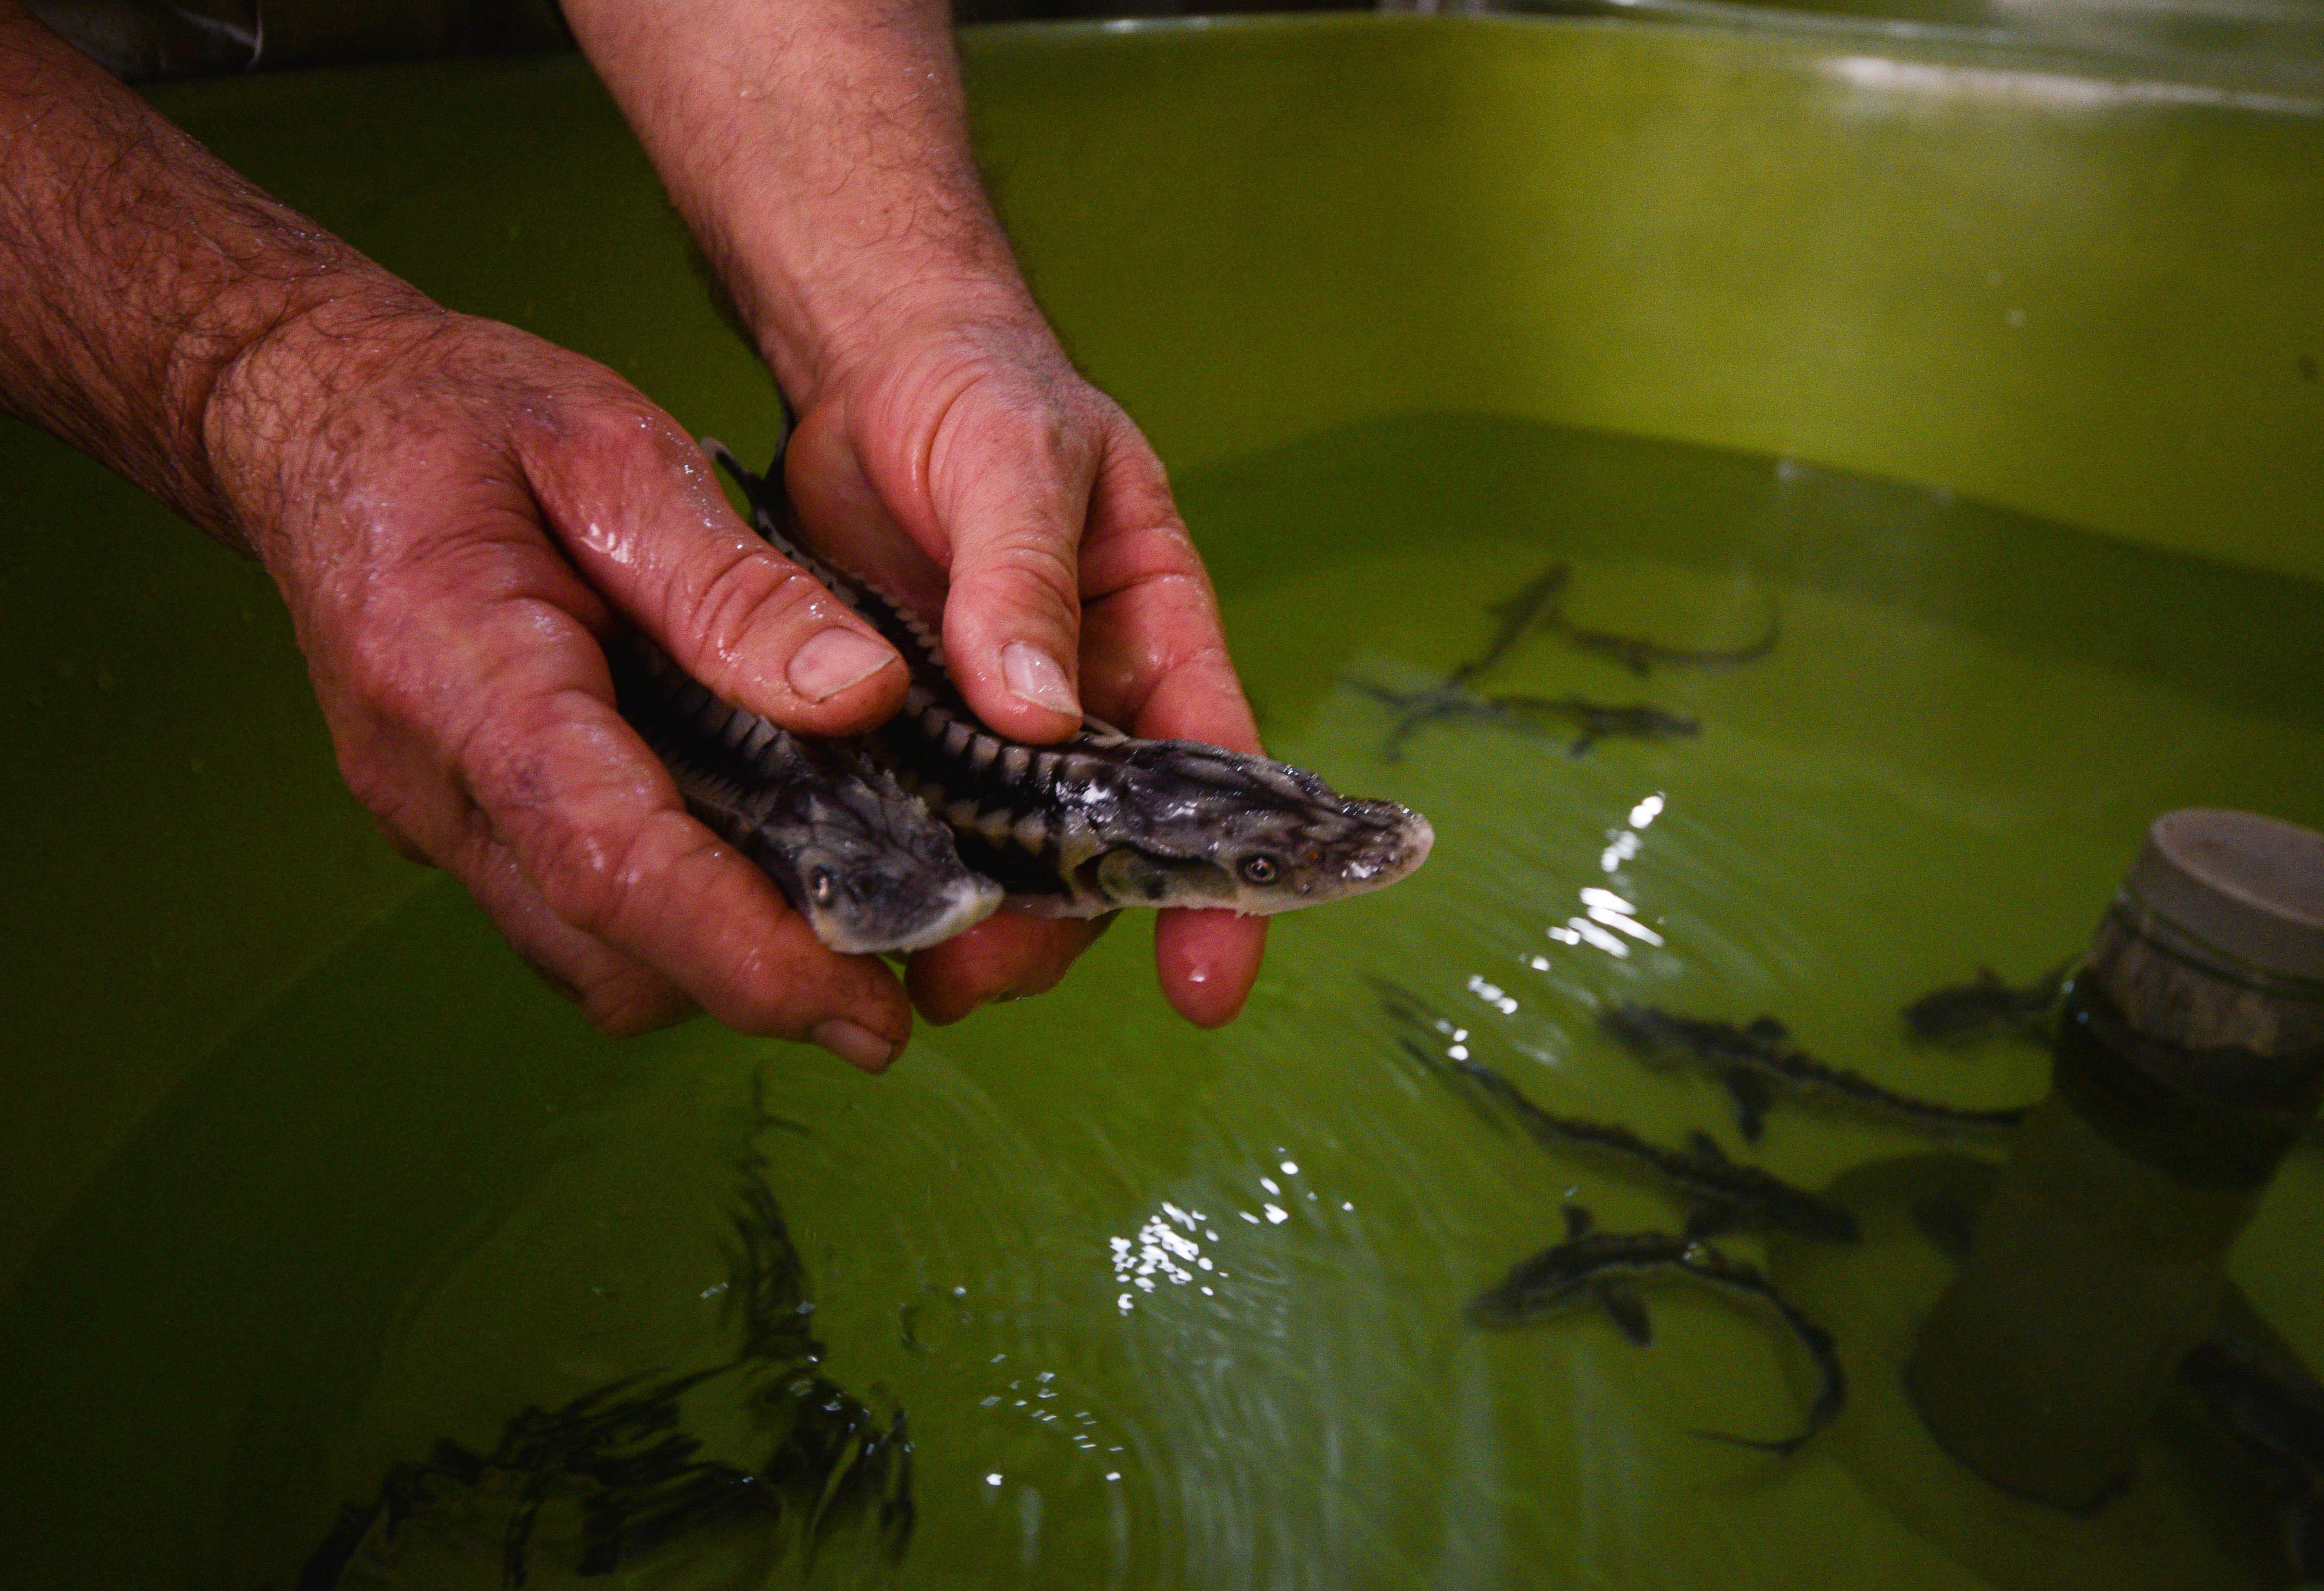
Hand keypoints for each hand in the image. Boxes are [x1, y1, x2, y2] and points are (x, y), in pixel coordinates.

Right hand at [207, 297, 924, 1066]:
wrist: (321, 419)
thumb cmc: (464, 419)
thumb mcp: (612, 450)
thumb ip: (732, 585)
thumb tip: (862, 695)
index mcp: (465, 679)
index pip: (612, 865)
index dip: (746, 953)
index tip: (867, 1010)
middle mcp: (433, 782)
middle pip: (609, 950)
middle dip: (757, 980)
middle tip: (899, 958)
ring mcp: (433, 820)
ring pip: (591, 961)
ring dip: (715, 960)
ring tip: (840, 910)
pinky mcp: (454, 827)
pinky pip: (570, 922)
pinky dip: (668, 922)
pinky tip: (747, 858)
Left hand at [782, 308, 1268, 1028]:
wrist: (871, 363)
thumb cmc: (981, 389)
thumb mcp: (1017, 459)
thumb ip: (1028, 581)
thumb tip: (1041, 718)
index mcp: (1153, 640)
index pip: (1209, 775)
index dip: (1220, 886)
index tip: (1204, 984)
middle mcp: (1082, 704)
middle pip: (1094, 850)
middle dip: (1052, 928)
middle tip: (978, 974)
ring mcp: (984, 728)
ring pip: (997, 857)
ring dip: (963, 922)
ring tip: (907, 966)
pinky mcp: (895, 730)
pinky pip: (902, 818)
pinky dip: (880, 868)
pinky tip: (840, 909)